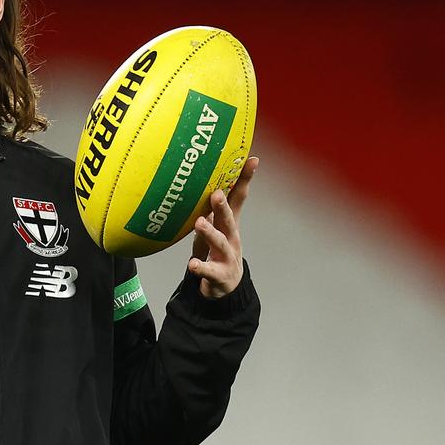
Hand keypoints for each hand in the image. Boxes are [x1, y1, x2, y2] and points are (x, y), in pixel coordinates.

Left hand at [188, 156, 258, 298]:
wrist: (226, 284)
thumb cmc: (217, 248)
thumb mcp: (217, 225)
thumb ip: (213, 205)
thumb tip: (201, 176)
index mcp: (230, 222)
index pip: (239, 197)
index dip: (245, 179)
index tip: (252, 159)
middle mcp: (231, 236)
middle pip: (228, 218)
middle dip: (223, 205)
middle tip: (215, 193)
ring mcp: (227, 256)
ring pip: (218, 243)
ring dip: (209, 232)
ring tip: (199, 223)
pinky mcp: (219, 275)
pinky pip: (208, 271)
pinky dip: (200, 267)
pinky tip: (192, 264)